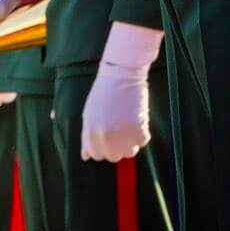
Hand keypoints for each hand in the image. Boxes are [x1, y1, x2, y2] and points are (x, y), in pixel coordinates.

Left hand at [82, 23, 162, 160]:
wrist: (121, 74)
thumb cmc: (104, 93)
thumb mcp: (89, 113)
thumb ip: (87, 136)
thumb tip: (85, 156)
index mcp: (89, 131)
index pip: (95, 154)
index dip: (102, 148)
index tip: (108, 139)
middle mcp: (104, 136)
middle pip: (113, 156)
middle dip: (117, 146)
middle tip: (120, 131)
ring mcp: (122, 134)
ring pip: (129, 152)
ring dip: (131, 142)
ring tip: (128, 124)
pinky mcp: (139, 130)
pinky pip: (143, 142)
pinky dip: (142, 133)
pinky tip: (137, 119)